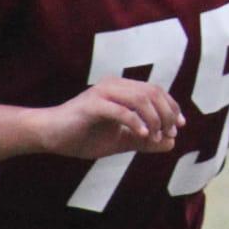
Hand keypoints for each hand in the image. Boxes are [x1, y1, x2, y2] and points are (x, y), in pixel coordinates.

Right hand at [32, 77, 184, 158]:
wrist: (49, 136)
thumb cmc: (83, 136)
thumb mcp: (120, 141)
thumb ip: (144, 141)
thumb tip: (171, 143)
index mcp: (123, 89)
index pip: (156, 91)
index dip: (172, 107)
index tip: (179, 126)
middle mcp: (115, 85)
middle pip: (153, 92)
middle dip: (166, 113)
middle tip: (169, 133)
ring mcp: (103, 93)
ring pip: (140, 98)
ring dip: (153, 119)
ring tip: (155, 137)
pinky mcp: (92, 105)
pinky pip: (121, 110)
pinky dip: (136, 123)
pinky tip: (142, 135)